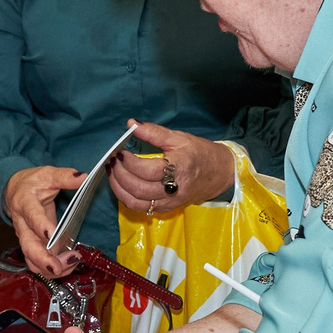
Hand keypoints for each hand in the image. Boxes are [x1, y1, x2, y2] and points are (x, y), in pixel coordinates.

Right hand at [3, 165, 84, 275]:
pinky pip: (38, 263)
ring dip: (49, 268)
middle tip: (58, 266)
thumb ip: (65, 177)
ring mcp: (26, 238)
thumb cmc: (32, 183)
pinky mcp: (32, 247)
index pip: (32, 216)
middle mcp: (22, 224)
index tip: (52, 235)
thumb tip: (83, 177)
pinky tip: (68, 266)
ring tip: (70, 265)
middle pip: (28, 246)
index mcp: (25, 203)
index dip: (41, 227)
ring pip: (32, 260)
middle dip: (43, 259)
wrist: (14, 191)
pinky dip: (52, 269)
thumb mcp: (47, 174)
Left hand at [108, 122, 234, 214]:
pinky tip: (122, 185)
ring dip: (119, 188)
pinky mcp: (167, 208)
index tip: (119, 152)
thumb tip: (132, 124)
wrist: (219, 174)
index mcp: (178, 168)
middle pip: (138, 188)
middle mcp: (174, 189)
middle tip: (112, 162)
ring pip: (136, 202)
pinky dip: (127, 197)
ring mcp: (170, 201)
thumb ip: (154, 132)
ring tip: (112, 173)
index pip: (146, 170)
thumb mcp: (179, 138)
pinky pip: (141, 207)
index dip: (128, 162)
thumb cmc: (199, 153)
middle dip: (119, 175)